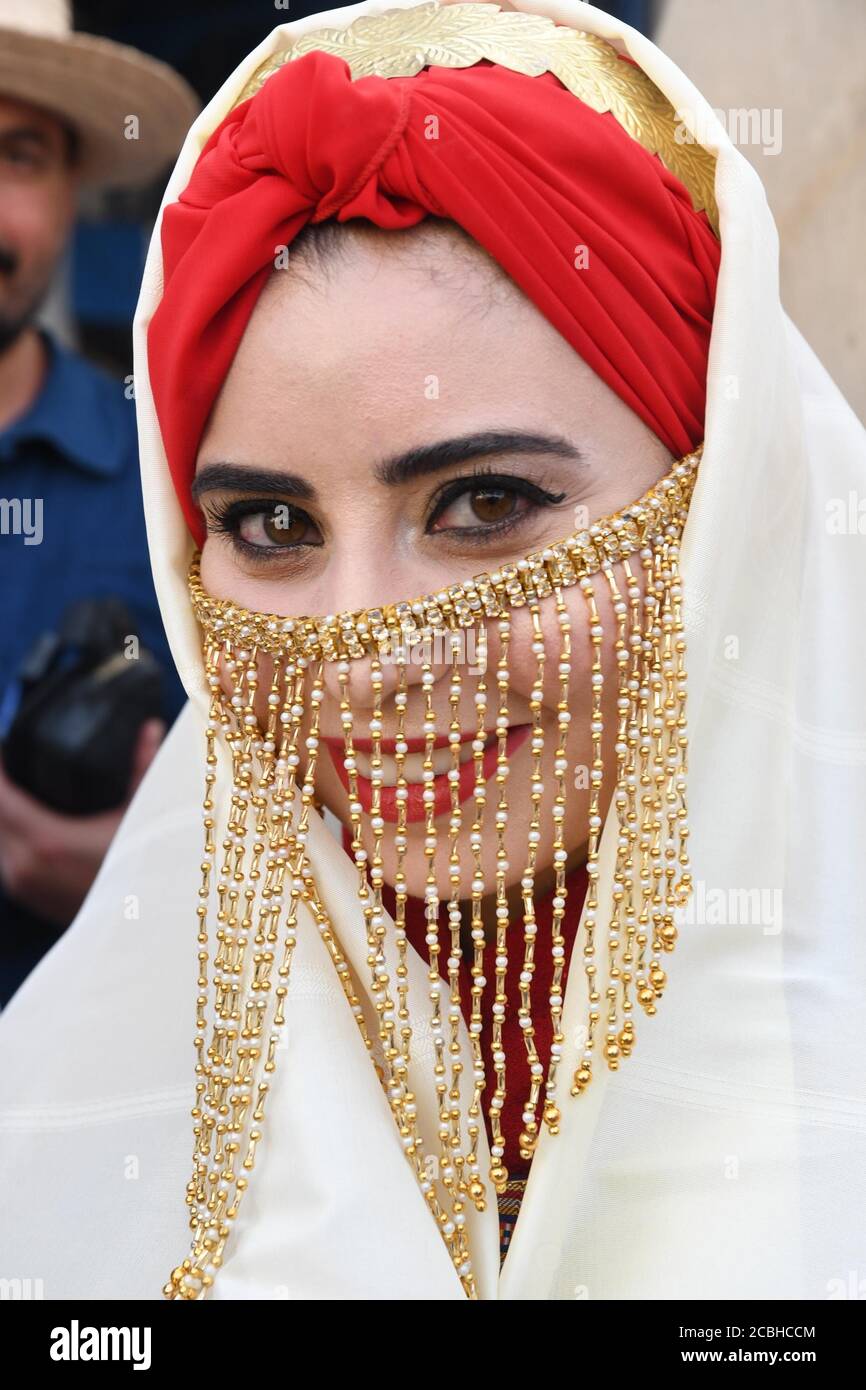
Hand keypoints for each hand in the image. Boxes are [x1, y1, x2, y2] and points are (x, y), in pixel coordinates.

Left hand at [0, 718, 164, 924]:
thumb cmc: (147, 869)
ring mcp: (21, 884)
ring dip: (2, 810)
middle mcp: (24, 866)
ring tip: (15, 784)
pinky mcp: (25, 895)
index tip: (7, 744)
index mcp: (47, 841)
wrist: (146, 928)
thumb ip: (142, 767)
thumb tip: (150, 726)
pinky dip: (7, 830)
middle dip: (0, 786)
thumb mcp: (144, 814)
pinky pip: (3, 854)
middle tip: (12, 761)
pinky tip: (19, 815)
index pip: (0, 796)